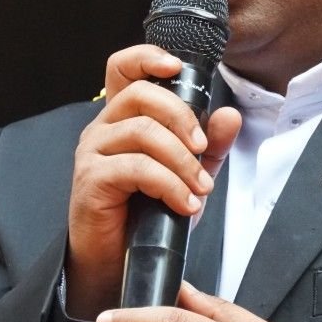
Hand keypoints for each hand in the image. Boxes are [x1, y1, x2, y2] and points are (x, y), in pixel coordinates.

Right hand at [66, 46, 240, 316]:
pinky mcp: (91, 181)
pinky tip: (184, 205)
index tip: (177, 68)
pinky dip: (169, 185)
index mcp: (122, 118)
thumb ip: (208, 146)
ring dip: (181, 161)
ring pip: (142, 132)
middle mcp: (102, 128)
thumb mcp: (187, 176)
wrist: (117, 264)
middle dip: (181, 118)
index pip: (122, 68)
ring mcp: (92, 153)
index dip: (147, 57)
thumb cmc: (146, 216)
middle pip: (140, 95)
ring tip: (199, 190)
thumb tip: (230, 116)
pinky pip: (136, 168)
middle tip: (202, 150)